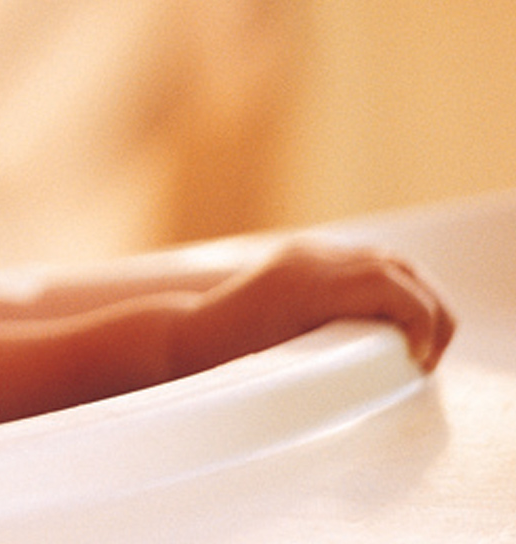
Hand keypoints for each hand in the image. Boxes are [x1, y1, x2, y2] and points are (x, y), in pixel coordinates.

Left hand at [190, 242, 455, 374]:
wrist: (189, 339)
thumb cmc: (231, 364)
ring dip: (414, 296)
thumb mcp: (291, 367)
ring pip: (385, 260)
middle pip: (397, 267)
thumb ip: (343, 360)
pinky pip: (362, 261)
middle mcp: (310, 259)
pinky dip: (390, 288)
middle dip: (430, 309)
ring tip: (420, 342)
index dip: (423, 320)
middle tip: (431, 354)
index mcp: (308, 284)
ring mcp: (307, 253)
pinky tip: (394, 322)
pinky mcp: (304, 257)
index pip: (391, 285)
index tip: (421, 361)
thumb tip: (397, 367)